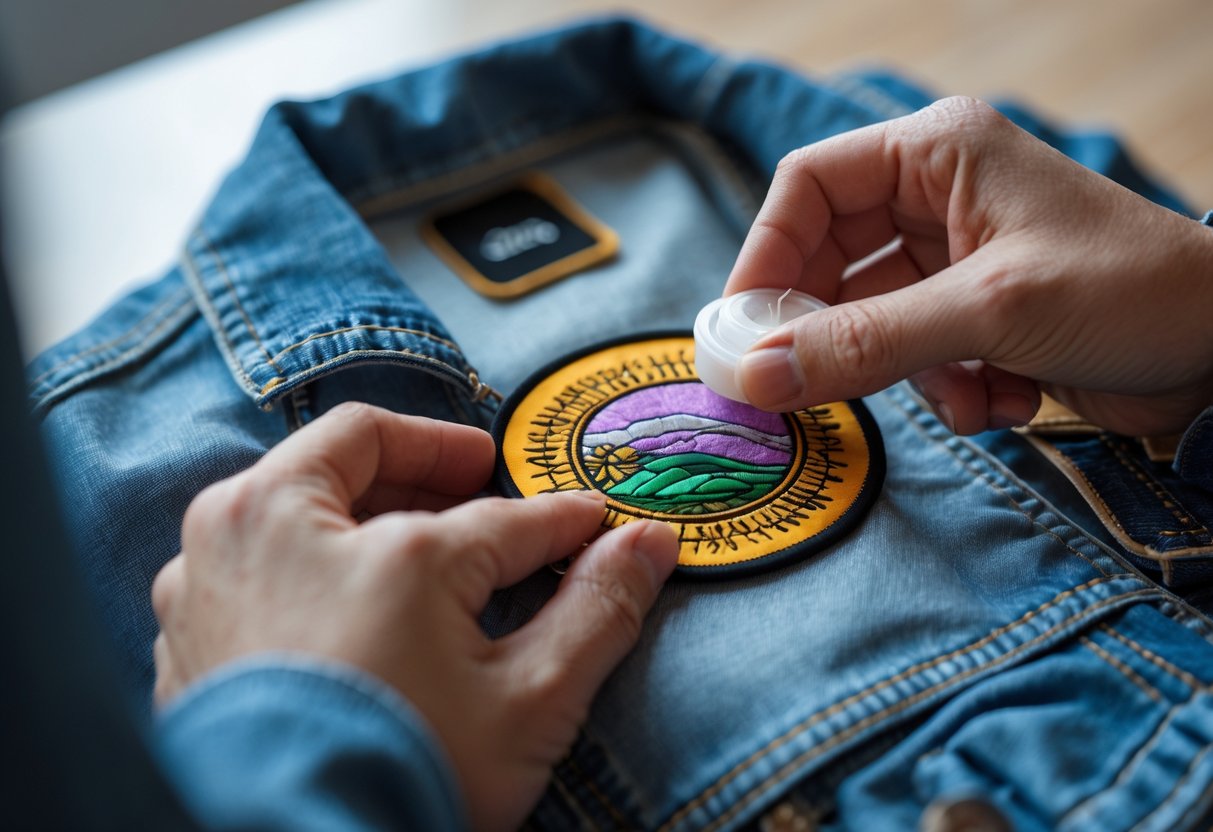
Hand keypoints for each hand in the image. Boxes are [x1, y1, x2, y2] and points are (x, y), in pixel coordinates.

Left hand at [152, 402, 679, 831]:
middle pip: (354, 452)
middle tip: (477, 476)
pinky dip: (305, 552)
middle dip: (425, 459)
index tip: (589, 523)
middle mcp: (275, 535)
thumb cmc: (409, 780)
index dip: (554, 519)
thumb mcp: (530, 701)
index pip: (495, 517)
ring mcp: (211, 578)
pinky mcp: (182, 625)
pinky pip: (249, 553)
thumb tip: (650, 542)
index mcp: (381, 548)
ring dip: (358, 498)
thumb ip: (598, 607)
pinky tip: (346, 597)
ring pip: (291, 495)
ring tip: (412, 528)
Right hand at [727, 96, 1212, 434]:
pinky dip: (946, 389)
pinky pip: (913, 356)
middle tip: (813, 387)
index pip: (807, 189)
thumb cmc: (1130, 293)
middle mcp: (937, 198)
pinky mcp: (974, 316)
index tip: (740, 332)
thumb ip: (863, 344)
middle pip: (829, 263)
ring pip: (869, 321)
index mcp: (936, 153)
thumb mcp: (987, 313)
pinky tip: (1004, 398)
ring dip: (906, 373)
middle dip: (834, 332)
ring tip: (966, 391)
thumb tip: (752, 376)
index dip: (763, 257)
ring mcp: (956, 259)